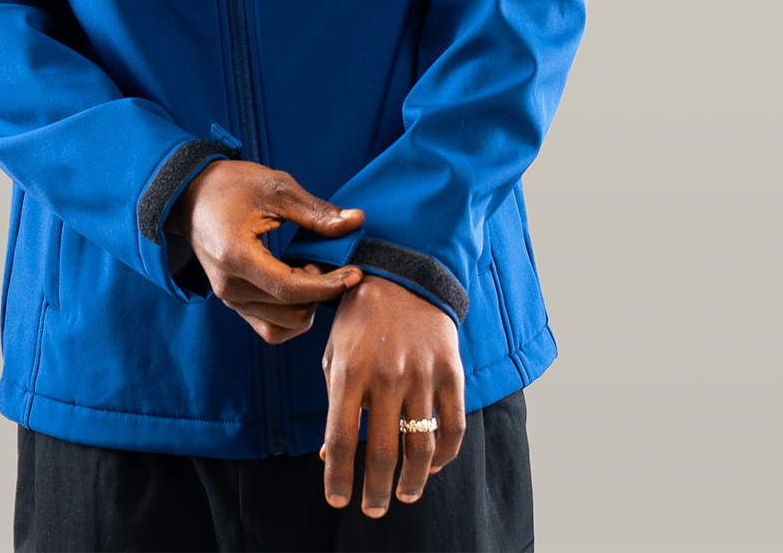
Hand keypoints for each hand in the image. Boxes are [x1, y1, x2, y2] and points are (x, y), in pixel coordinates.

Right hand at [167, 161, 363, 342]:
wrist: (190, 195)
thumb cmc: (230, 186)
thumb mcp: (275, 187)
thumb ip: (316, 211)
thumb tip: (355, 223)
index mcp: (237, 257)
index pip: (292, 290)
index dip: (329, 285)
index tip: (356, 272)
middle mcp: (230, 287)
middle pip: (292, 313)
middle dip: (321, 292)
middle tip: (327, 260)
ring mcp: (230, 299)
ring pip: (284, 326)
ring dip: (308, 304)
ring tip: (310, 270)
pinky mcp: (233, 302)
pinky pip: (271, 327)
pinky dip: (292, 314)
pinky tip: (299, 284)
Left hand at [320, 275, 465, 516]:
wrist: (403, 274)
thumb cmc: (359, 318)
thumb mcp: (335, 353)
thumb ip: (333, 403)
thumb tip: (329, 455)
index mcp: (349, 370)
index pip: (340, 438)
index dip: (338, 477)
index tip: (338, 500)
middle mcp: (385, 376)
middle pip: (381, 452)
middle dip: (375, 491)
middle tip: (372, 508)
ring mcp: (421, 374)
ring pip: (420, 447)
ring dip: (412, 482)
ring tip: (404, 495)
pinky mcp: (450, 371)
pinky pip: (453, 426)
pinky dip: (445, 454)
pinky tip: (434, 466)